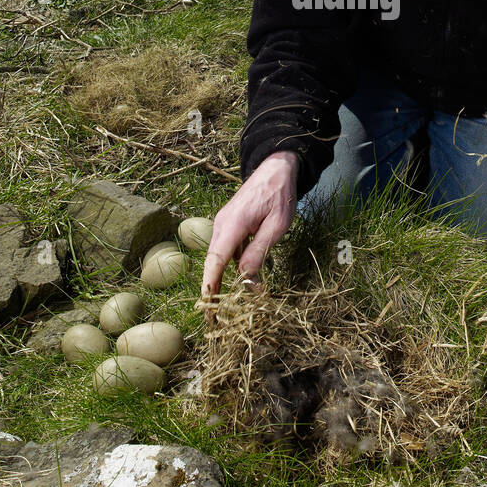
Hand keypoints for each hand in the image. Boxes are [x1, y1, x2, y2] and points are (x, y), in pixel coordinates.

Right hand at [200, 151, 299, 306]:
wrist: (276, 168)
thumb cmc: (279, 195)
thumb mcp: (277, 226)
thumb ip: (259, 251)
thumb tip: (246, 279)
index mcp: (232, 225)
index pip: (215, 260)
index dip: (210, 285)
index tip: (206, 306)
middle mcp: (221, 225)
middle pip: (213, 263)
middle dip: (212, 290)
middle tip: (214, 319)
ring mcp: (223, 224)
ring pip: (219, 258)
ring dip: (222, 280)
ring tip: (227, 307)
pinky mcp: (229, 225)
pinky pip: (226, 250)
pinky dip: (229, 267)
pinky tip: (240, 281)